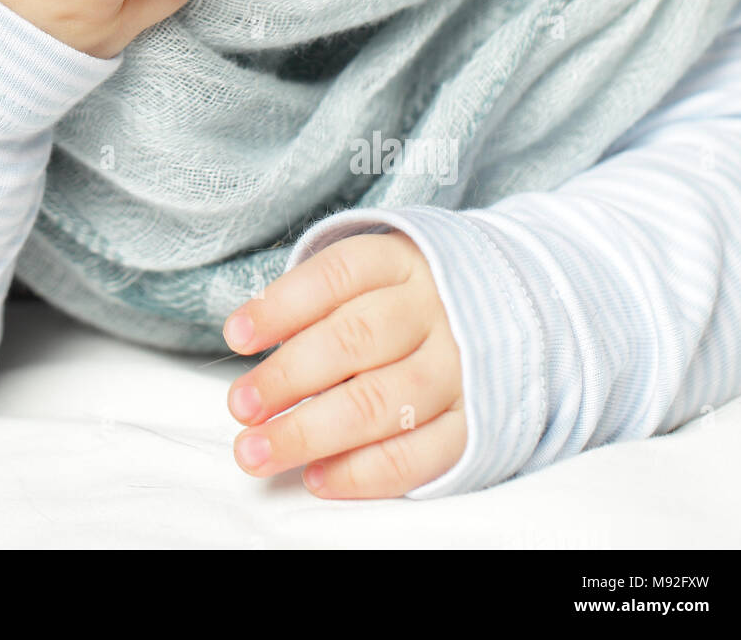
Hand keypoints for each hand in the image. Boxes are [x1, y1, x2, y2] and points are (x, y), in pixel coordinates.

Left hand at [222, 231, 466, 497]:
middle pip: (353, 341)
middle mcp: (434, 311)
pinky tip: (316, 477)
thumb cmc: (399, 298)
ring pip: (381, 403)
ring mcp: (460, 368)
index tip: (236, 335)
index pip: (336, 276)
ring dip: (311, 432)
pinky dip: (363, 472)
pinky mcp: (476, 423)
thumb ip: (317, 305)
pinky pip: (420, 456)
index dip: (281, 306)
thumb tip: (247, 343)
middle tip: (239, 405)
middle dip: (288, 378)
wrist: (504, 312)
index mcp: (400, 262)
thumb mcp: (368, 277)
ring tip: (258, 450)